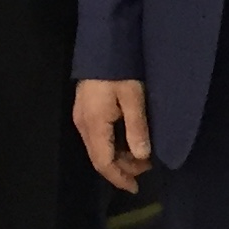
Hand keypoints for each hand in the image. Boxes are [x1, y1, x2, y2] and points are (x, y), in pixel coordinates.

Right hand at [75, 78, 153, 192]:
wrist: (104, 41)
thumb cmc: (120, 69)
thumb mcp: (133, 98)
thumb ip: (137, 128)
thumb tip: (142, 157)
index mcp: (93, 124)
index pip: (103, 162)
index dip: (119, 178)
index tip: (136, 188)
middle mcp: (83, 124)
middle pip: (99, 157)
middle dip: (122, 168)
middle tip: (147, 166)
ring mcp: (81, 116)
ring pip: (98, 148)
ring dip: (118, 156)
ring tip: (141, 154)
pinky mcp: (84, 109)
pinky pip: (97, 136)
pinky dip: (112, 144)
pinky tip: (128, 139)